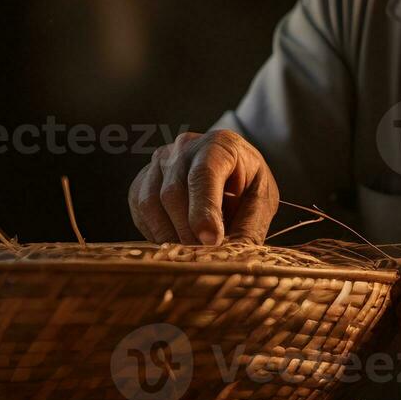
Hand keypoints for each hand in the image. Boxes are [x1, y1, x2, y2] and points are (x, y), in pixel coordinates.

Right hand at [128, 130, 278, 244]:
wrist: (229, 170)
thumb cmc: (246, 185)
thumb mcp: (261, 201)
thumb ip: (249, 225)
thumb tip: (233, 253)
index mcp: (219, 145)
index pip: (204, 174)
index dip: (204, 209)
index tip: (210, 239)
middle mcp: (184, 148)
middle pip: (172, 192)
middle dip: (187, 230)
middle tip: (202, 254)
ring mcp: (158, 162)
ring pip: (150, 202)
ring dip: (168, 234)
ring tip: (189, 251)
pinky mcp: (142, 182)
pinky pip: (139, 210)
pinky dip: (155, 232)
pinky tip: (174, 239)